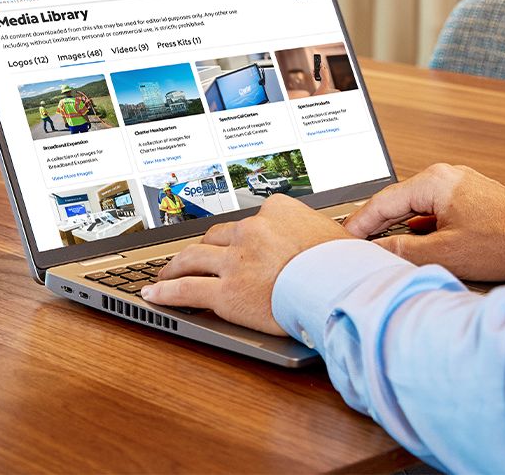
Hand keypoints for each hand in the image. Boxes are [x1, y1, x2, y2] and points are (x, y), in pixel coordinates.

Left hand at [140, 195, 351, 335]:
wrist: (346, 289)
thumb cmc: (350, 268)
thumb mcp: (335, 237)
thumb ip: (315, 235)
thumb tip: (321, 244)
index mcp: (277, 211)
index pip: (250, 219)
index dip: (240, 236)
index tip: (235, 243)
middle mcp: (251, 231)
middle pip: (216, 238)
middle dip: (203, 248)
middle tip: (191, 257)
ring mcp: (235, 261)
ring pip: (194, 258)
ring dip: (176, 265)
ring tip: (166, 272)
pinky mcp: (226, 292)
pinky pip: (187, 290)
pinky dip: (166, 291)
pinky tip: (154, 293)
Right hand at [343, 163, 504, 280]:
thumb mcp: (445, 252)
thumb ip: (402, 251)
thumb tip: (373, 250)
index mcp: (434, 181)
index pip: (382, 202)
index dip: (359, 224)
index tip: (343, 240)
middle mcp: (445, 176)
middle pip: (397, 201)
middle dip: (376, 225)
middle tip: (356, 245)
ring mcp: (459, 185)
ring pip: (415, 207)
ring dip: (399, 227)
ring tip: (382, 247)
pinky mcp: (470, 198)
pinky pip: (433, 210)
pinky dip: (420, 226)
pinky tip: (416, 243)